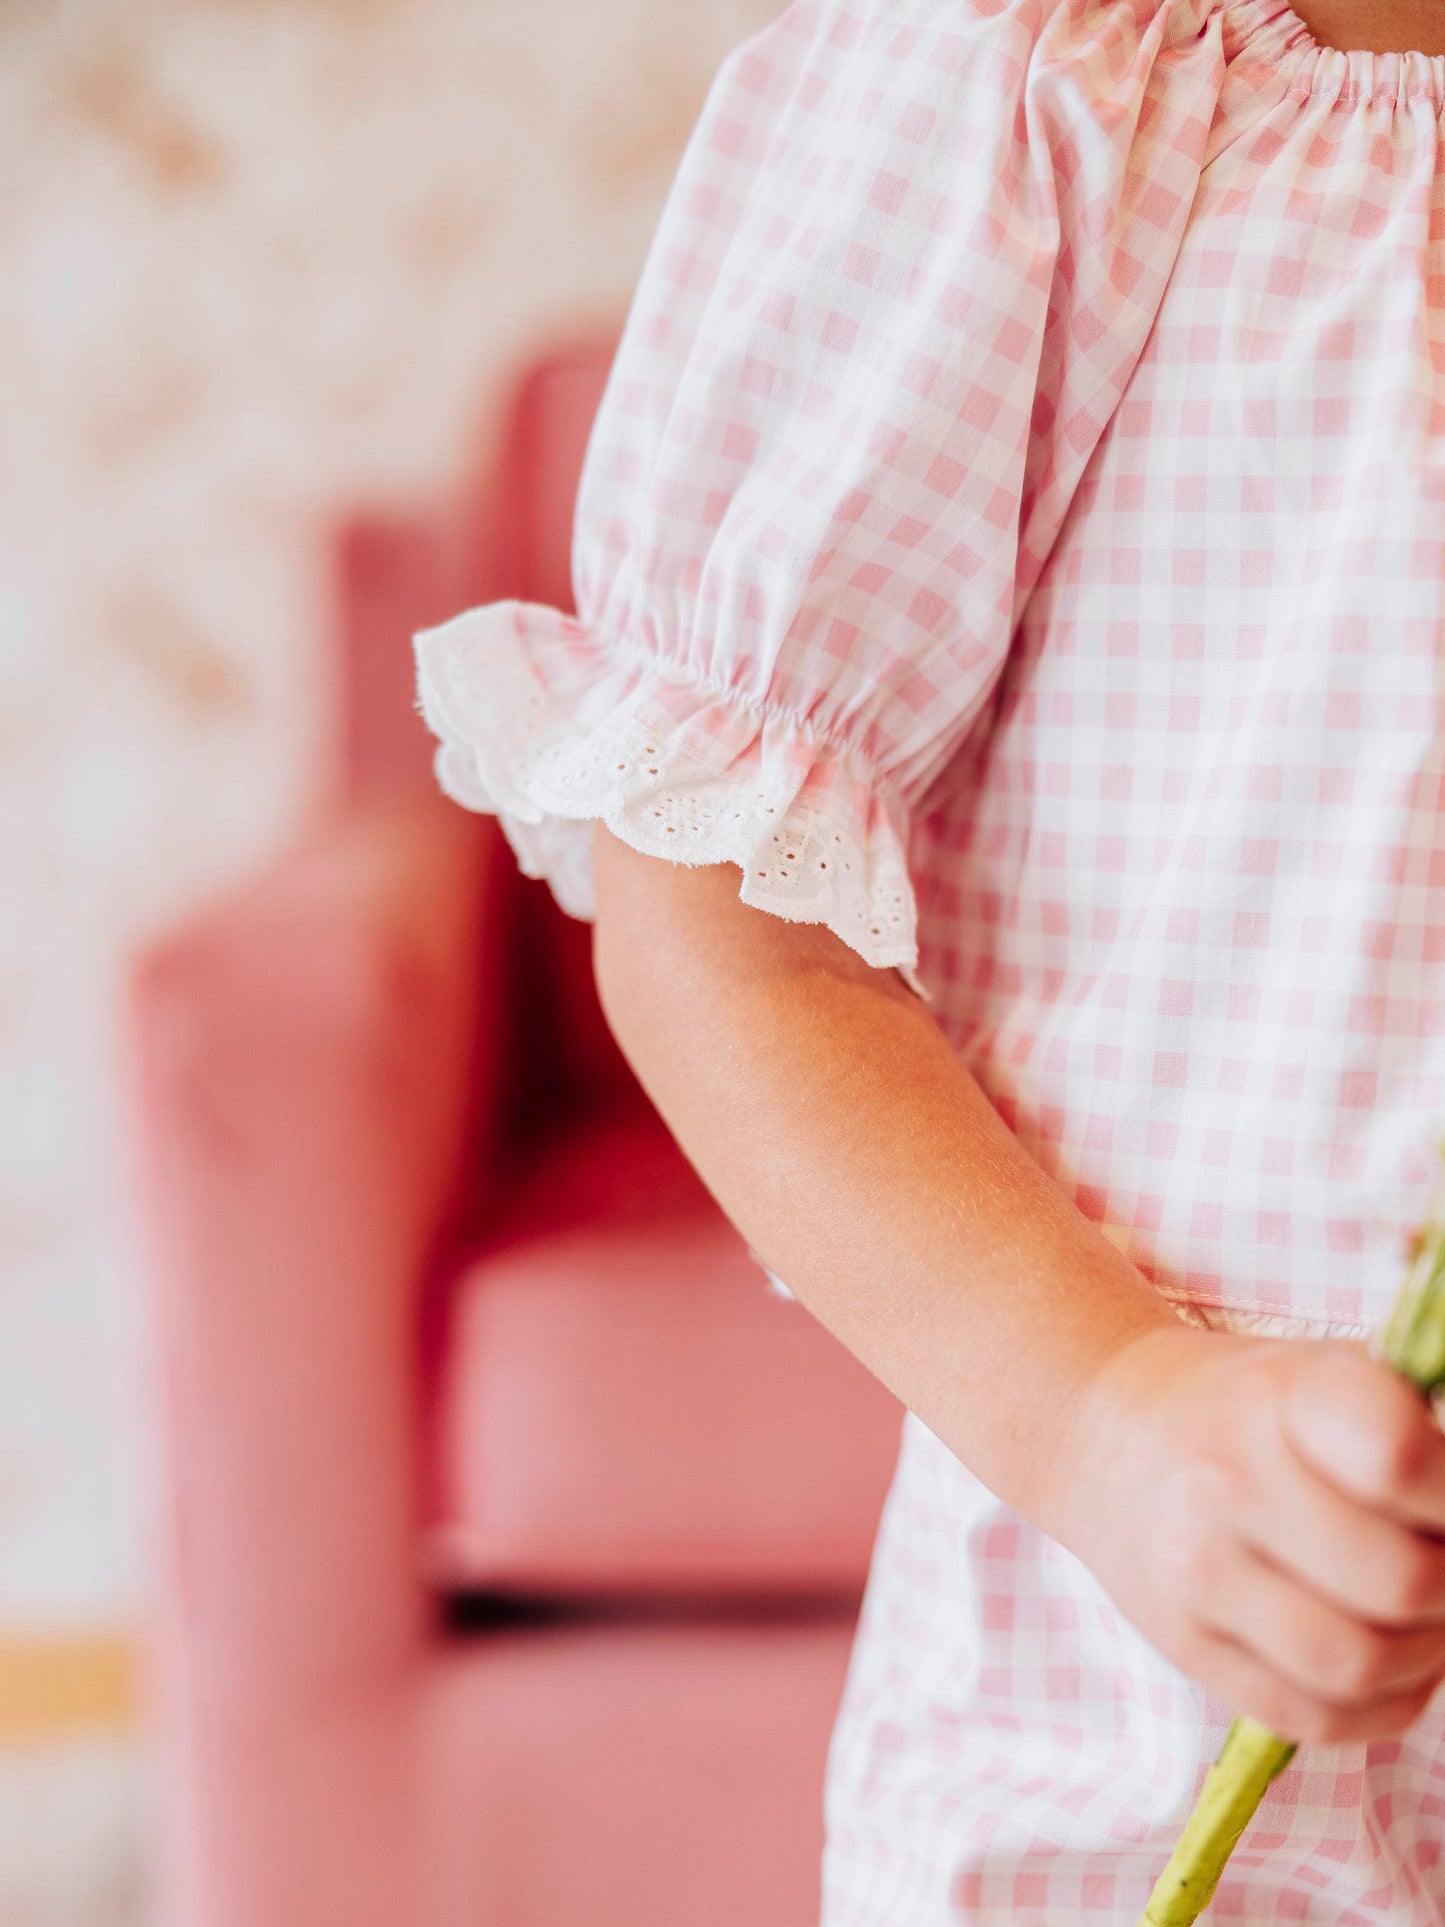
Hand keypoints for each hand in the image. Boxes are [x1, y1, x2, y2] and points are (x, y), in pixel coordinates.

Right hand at [1053, 1325, 1444, 1742]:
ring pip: (1360, 1663)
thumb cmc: (1249, 1407)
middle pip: (1402, 1580)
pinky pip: (1313, 1717)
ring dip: (1424, 1656)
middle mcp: (1226, 1481)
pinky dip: (1379, 1705)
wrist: (1105, 1430)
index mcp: (1279, 1396)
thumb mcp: (1328, 1373)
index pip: (1400, 1457)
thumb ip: (1416, 1429)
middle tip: (1442, 1565)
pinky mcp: (1183, 1643)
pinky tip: (1387, 1663)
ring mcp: (1197, 1569)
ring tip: (1422, 1621)